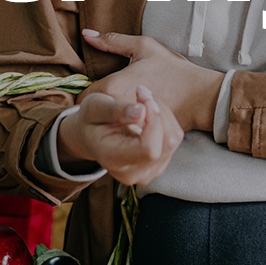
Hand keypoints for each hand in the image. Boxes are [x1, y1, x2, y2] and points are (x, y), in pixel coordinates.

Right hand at [57, 85, 183, 185]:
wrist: (91, 136)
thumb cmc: (92, 119)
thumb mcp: (94, 107)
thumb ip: (115, 110)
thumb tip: (141, 112)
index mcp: (113, 160)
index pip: (149, 149)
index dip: (154, 121)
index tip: (143, 97)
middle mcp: (133, 173)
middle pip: (166, 142)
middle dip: (158, 111)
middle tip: (141, 91)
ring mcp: (149, 172)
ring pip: (173, 138)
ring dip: (162, 112)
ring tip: (142, 100)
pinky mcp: (160, 164)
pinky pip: (174, 138)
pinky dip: (165, 120)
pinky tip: (148, 113)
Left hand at [81, 29, 224, 133]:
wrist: (200, 96)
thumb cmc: (173, 69)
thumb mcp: (144, 47)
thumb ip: (113, 41)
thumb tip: (86, 34)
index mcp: (112, 86)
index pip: (82, 96)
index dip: (87, 92)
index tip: (96, 89)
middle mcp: (115, 107)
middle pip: (93, 112)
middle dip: (97, 106)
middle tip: (105, 100)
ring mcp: (126, 124)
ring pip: (106, 124)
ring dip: (109, 119)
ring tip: (118, 111)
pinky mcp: (139, 134)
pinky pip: (122, 132)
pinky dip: (124, 128)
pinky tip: (132, 120)